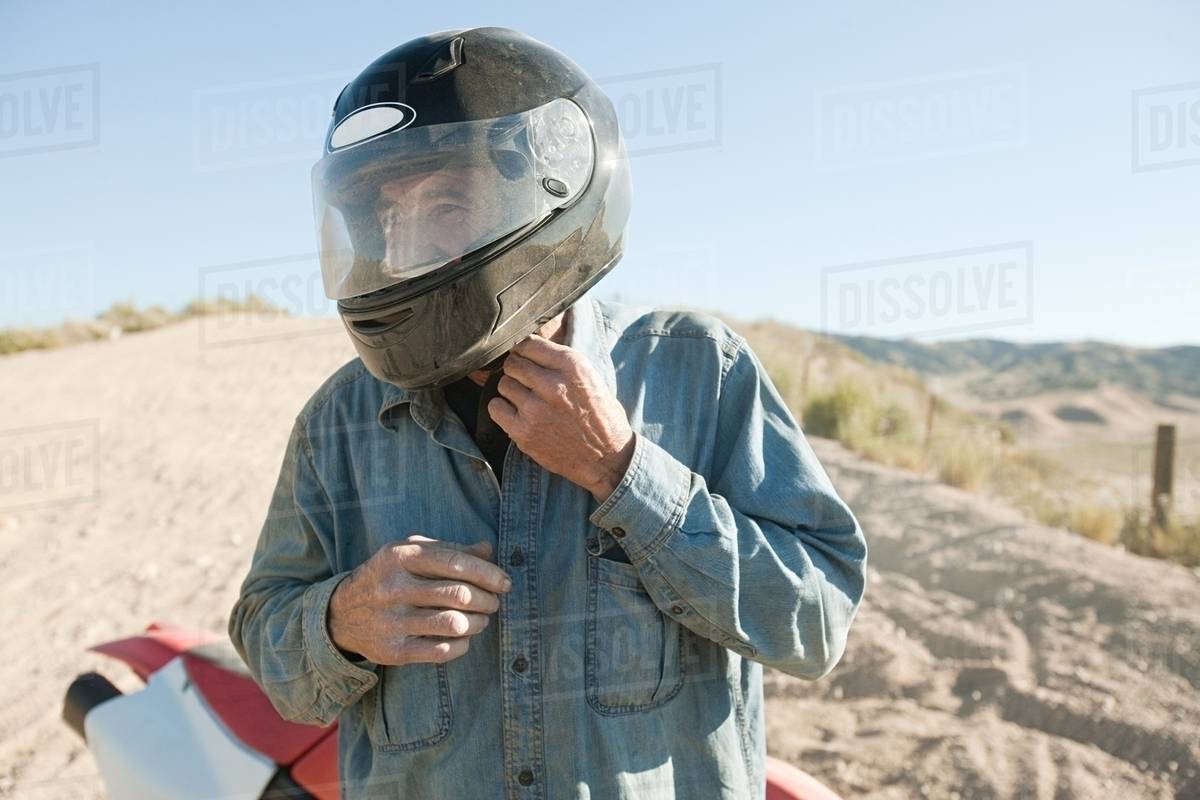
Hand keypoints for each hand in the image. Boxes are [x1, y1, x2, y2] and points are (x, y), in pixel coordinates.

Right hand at [328, 534, 511, 665]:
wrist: (341, 613)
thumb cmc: (388, 576)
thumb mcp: (411, 552)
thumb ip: (450, 549)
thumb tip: (488, 550)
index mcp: (402, 556)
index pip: (456, 563)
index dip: (488, 573)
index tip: (504, 582)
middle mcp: (395, 587)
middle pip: (460, 595)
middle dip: (487, 599)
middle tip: (493, 602)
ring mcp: (393, 621)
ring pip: (455, 624)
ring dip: (479, 622)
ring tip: (481, 619)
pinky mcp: (393, 651)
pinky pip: (442, 651)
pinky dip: (462, 644)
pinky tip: (463, 637)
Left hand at [487, 333, 635, 502]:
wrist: (607, 458)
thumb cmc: (600, 416)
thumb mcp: (590, 377)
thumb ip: (559, 361)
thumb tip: (527, 348)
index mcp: (572, 366)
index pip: (529, 343)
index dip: (524, 351)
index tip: (526, 359)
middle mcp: (552, 385)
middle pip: (513, 363)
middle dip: (517, 370)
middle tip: (526, 382)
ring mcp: (536, 410)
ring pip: (503, 384)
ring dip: (512, 390)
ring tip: (527, 400)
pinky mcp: (524, 432)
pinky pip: (496, 408)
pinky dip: (503, 409)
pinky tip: (517, 414)